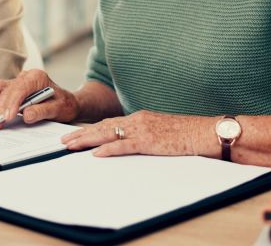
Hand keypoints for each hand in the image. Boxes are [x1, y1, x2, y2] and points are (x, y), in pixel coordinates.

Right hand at [0, 69, 78, 128]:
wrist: (67, 103)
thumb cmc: (64, 105)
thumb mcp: (59, 109)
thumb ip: (43, 111)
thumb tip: (26, 115)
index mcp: (36, 77)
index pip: (19, 88)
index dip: (11, 103)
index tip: (7, 117)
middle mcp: (24, 76)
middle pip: (5, 88)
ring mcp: (16, 82)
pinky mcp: (11, 89)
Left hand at [61, 111, 209, 156]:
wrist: (207, 132)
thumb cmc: (189, 134)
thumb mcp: (163, 131)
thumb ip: (147, 134)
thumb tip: (135, 143)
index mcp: (140, 117)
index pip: (109, 122)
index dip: (91, 129)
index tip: (75, 134)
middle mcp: (138, 120)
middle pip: (102, 126)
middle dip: (81, 134)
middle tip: (63, 142)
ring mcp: (143, 129)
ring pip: (107, 134)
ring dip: (86, 140)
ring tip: (70, 146)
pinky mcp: (150, 141)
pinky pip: (124, 145)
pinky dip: (108, 149)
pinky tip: (95, 154)